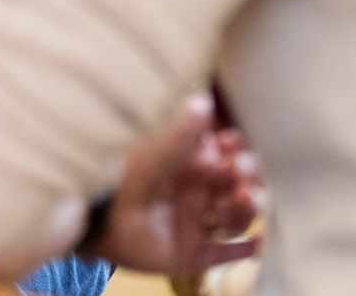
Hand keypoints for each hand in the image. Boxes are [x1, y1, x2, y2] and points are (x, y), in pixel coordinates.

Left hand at [85, 93, 261, 273]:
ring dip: (244, 209)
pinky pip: (222, 254)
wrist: (100, 216)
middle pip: (234, 188)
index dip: (237, 153)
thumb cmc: (125, 175)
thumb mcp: (158, 151)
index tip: (240, 147)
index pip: (225, 158)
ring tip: (244, 199)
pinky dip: (241, 251)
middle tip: (244, 171)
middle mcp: (194, 194)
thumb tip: (203, 100)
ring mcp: (193, 224)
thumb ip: (184, 131)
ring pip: (233, 219)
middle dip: (246, 179)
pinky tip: (255, 244)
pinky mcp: (190, 253)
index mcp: (188, 166)